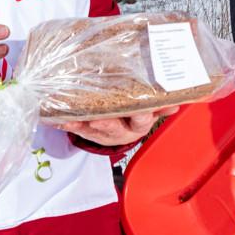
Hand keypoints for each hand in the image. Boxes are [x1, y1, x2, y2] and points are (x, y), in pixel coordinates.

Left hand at [57, 110, 171, 146]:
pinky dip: (67, 123)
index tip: (143, 110)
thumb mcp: (150, 111)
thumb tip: (176, 101)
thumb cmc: (134, 115)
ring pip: (93, 131)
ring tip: (75, 120)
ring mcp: (102, 133)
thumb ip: (161, 106)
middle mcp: (121, 131)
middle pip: (116, 129)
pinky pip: (76, 128)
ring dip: (84, 125)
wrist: (117, 129)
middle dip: (107, 124)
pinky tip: (59, 119)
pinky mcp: (86, 132)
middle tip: (99, 120)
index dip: (142, 116)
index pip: (142, 121)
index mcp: (138, 124)